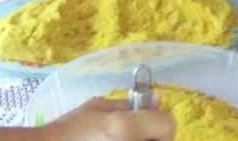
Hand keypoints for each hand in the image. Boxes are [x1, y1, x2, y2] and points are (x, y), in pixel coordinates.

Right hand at [41, 96, 174, 140]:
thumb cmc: (69, 129)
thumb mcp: (97, 108)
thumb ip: (127, 105)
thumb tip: (156, 101)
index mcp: (126, 128)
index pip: (168, 125)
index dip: (160, 121)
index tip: (150, 120)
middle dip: (153, 137)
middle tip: (136, 133)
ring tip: (119, 140)